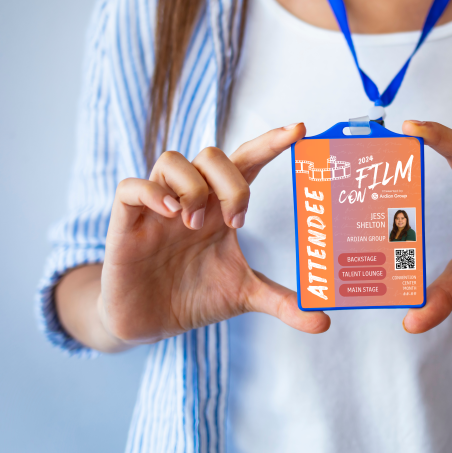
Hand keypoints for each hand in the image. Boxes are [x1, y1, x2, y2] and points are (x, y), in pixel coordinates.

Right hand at [98, 123, 329, 345]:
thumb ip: (283, 301)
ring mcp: (157, 207)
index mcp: (221, 207)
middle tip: (236, 222)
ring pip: (172, 160)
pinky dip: (151, 192)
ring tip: (194, 225)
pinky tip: (169, 214)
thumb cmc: (195, 295)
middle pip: (211, 155)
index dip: (271, 143)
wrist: (148, 323)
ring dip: (192, 188)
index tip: (300, 129)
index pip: (247, 162)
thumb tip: (324, 320)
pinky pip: (131, 187)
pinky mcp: (127, 222)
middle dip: (230, 182)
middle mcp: (191, 198)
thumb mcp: (244, 295)